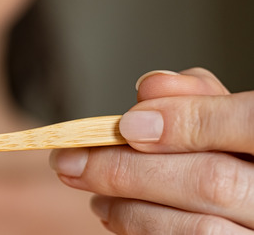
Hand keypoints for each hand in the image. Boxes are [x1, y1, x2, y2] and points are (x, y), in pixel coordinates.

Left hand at [50, 68, 253, 232]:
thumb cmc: (242, 159)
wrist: (250, 207)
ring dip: (130, 210)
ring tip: (94, 197)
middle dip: (129, 170)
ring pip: (201, 229)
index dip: (188, 121)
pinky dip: (143, 232)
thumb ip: (200, 102)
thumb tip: (149, 86)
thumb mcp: (234, 124)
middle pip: (211, 180)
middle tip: (70, 161)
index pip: (251, 122)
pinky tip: (118, 217)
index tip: (126, 124)